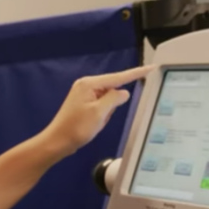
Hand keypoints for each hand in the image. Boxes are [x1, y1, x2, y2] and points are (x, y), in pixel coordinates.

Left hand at [40, 65, 154, 158]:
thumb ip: (115, 99)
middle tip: (101, 119)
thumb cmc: (76, 128)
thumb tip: (125, 92)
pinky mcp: (84, 103)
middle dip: (113, 105)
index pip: (119, 77)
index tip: (151, 67)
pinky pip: (102, 105)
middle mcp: (86, 85)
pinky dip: (102, 115)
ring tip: (94, 123)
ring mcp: (84, 94)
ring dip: (107, 112)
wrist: (57, 142)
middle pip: (113, 88)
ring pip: (108, 99)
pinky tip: (93, 124)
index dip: (136, 73)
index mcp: (90, 84)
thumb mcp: (99, 113)